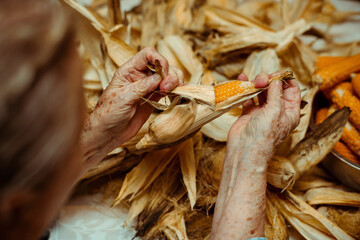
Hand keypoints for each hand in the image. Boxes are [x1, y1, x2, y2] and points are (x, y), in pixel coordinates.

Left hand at [82, 47, 183, 166]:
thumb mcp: (123, 98)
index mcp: (128, 71)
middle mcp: (140, 76)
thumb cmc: (108, 114)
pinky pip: (168, 90)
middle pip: (161, 65)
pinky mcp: (154, 98)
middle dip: (169, 73)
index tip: (163, 74)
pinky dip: (175, 90)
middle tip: (168, 88)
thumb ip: (142, 86)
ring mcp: (148, 87)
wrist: (107, 134)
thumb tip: (160, 77)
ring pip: (167, 77)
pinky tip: (177, 94)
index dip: (159, 60)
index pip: (147, 54)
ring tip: (173, 91)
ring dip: (175, 81)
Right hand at [211, 72, 300, 239]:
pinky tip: (242, 81)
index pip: (292, 89)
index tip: (277, 72)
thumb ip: (276, 93)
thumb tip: (276, 79)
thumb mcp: (275, 111)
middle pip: (275, 88)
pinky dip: (246, 89)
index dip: (285, 78)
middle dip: (268, 80)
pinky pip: (248, 98)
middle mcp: (277, 111)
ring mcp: (262, 112)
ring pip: (261, 91)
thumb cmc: (264, 136)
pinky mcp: (249, 114)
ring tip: (252, 81)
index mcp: (290, 112)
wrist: (245, 151)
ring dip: (257, 83)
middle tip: (261, 79)